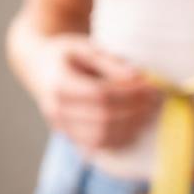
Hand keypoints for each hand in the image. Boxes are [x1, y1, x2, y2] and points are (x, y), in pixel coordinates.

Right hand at [24, 35, 160, 150]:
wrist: (38, 67)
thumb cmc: (64, 53)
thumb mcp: (84, 47)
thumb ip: (109, 61)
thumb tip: (137, 77)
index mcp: (59, 84)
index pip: (99, 95)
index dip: (129, 93)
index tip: (150, 86)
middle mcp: (56, 109)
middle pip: (102, 118)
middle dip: (134, 112)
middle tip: (154, 101)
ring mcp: (60, 126)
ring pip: (100, 137)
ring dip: (129, 129)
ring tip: (148, 115)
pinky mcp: (68, 135)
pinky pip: (96, 146)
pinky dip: (118, 140)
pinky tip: (134, 128)